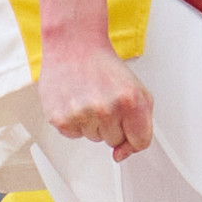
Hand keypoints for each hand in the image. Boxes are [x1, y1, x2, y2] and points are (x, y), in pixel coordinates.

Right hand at [41, 32, 151, 159]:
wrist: (75, 47)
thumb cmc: (106, 68)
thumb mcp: (137, 91)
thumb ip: (141, 124)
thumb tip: (122, 154)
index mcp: (132, 102)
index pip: (140, 142)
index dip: (135, 140)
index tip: (129, 132)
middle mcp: (106, 109)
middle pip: (115, 141)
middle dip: (114, 126)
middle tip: (105, 102)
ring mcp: (82, 114)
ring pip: (95, 138)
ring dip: (94, 124)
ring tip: (90, 100)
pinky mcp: (60, 118)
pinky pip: (74, 135)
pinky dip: (76, 123)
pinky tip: (76, 103)